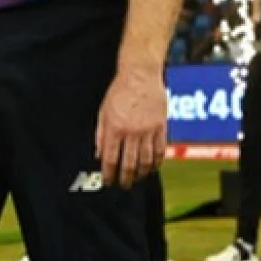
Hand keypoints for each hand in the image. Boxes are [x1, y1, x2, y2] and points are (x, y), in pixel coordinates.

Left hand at [96, 66, 167, 188]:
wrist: (140, 74)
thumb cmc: (120, 90)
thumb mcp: (103, 112)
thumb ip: (100, 135)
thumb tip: (99, 155)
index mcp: (114, 129)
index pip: (111, 160)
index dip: (109, 174)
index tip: (109, 182)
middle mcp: (132, 132)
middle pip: (129, 164)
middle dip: (126, 178)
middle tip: (124, 185)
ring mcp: (148, 130)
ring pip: (146, 160)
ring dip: (142, 173)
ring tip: (139, 178)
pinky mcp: (161, 126)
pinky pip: (160, 149)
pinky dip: (157, 161)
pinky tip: (154, 166)